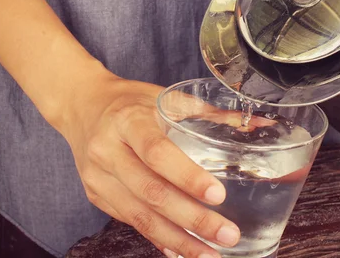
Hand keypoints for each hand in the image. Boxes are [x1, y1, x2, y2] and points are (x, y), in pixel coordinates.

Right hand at [60, 75, 240, 257]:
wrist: (81, 105)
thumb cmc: (129, 101)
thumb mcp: (164, 98)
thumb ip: (209, 115)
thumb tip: (258, 126)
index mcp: (127, 120)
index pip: (157, 152)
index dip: (187, 176)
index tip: (218, 195)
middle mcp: (107, 150)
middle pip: (151, 192)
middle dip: (192, 219)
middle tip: (227, 234)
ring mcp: (98, 177)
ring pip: (140, 216)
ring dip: (178, 239)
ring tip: (210, 253)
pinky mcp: (96, 195)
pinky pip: (130, 221)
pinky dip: (158, 238)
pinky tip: (181, 249)